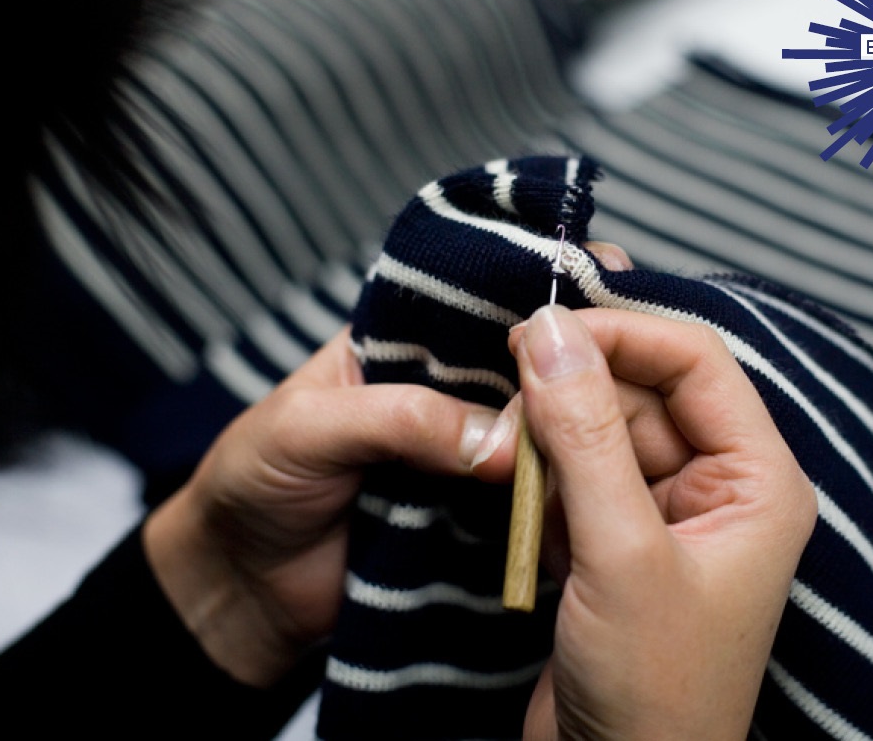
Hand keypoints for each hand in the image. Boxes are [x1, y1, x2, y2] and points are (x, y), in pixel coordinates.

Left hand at [142, 240, 632, 687]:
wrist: (243, 589)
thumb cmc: (253, 483)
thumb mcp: (307, 427)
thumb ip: (398, 418)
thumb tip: (498, 442)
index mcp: (400, 339)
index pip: (475, 296)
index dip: (531, 286)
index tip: (592, 284)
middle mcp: (442, 386)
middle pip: (520, 361)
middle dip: (569, 358)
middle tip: (627, 359)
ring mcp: (461, 450)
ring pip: (531, 426)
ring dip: (570, 428)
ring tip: (629, 422)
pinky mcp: (473, 512)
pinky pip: (522, 493)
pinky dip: (553, 490)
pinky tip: (596, 483)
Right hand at [480, 305, 815, 740]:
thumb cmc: (656, 693)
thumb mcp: (621, 555)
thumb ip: (585, 438)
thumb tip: (550, 333)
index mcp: (757, 480)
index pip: (695, 361)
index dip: (622, 333)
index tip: (543, 326)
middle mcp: (717, 486)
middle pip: (640, 389)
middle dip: (573, 385)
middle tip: (508, 383)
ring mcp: (662, 514)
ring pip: (598, 429)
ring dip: (546, 432)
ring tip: (505, 451)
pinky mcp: (614, 541)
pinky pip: (573, 474)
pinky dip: (537, 473)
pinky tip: (510, 483)